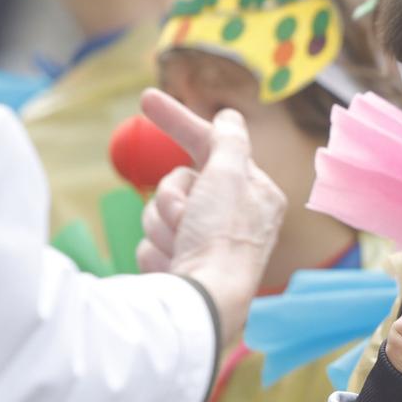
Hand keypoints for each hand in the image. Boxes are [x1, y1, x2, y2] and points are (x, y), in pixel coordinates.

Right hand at [136, 90, 286, 336]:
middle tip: (184, 216)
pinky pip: (154, 243)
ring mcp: (207, 245)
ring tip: (182, 245)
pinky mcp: (185, 267)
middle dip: (171, 198)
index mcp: (256, 195)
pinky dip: (158, 253)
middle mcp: (235, 220)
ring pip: (161, 213)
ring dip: (162, 226)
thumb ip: (227, 141)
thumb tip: (229, 118)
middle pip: (179, 183)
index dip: (178, 121)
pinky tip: (175, 267)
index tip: (145, 99)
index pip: (212, 147)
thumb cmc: (222, 236)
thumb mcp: (229, 175)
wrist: (203, 302)